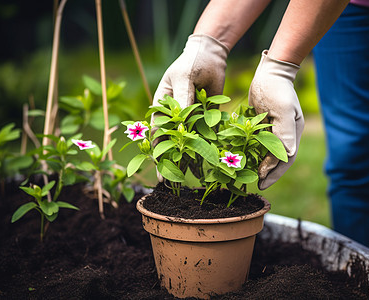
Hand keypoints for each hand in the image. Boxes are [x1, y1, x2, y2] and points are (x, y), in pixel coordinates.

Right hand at [152, 34, 228, 181]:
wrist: (212, 55)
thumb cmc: (191, 64)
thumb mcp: (183, 79)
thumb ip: (181, 100)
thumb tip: (180, 123)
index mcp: (161, 107)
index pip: (156, 132)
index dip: (156, 152)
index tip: (158, 170)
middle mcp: (174, 116)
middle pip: (172, 142)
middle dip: (173, 161)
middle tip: (173, 182)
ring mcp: (191, 118)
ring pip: (190, 142)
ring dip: (192, 157)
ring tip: (194, 178)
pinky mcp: (206, 118)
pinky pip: (206, 135)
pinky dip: (208, 146)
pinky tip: (211, 160)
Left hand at [249, 50, 303, 189]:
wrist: (269, 72)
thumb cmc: (277, 89)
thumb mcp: (282, 111)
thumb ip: (285, 133)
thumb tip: (289, 155)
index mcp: (293, 134)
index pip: (285, 159)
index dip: (274, 173)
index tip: (261, 184)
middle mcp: (285, 135)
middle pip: (276, 159)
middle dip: (266, 172)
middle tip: (253, 184)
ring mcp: (274, 130)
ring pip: (266, 153)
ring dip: (257, 164)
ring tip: (245, 174)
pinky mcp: (263, 125)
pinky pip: (257, 142)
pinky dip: (250, 151)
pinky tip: (240, 157)